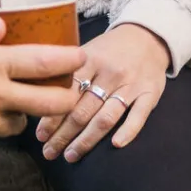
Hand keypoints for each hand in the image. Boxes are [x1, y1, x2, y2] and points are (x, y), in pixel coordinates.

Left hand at [35, 25, 169, 162]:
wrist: (148, 35)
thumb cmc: (111, 48)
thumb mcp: (88, 51)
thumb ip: (69, 72)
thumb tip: (40, 97)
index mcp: (90, 60)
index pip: (67, 92)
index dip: (52, 116)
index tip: (40, 136)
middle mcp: (110, 73)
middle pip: (83, 110)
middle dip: (63, 135)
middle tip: (50, 152)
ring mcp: (131, 84)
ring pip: (106, 117)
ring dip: (86, 140)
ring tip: (70, 155)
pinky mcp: (150, 93)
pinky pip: (139, 116)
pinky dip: (128, 131)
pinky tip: (115, 145)